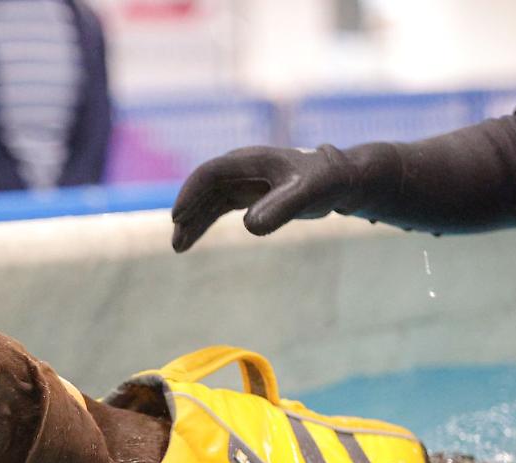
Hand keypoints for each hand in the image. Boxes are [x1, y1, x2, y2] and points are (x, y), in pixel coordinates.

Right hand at [170, 145, 360, 251]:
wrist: (338, 179)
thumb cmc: (324, 182)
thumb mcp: (306, 196)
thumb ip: (280, 208)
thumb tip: (250, 226)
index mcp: (250, 161)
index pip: (211, 173)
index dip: (192, 193)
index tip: (179, 217)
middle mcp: (241, 169)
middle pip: (203, 189)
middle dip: (187, 214)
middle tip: (177, 242)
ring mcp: (241, 182)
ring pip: (207, 202)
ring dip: (191, 223)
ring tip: (178, 248)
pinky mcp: (245, 196)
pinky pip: (216, 209)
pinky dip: (203, 224)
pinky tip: (191, 241)